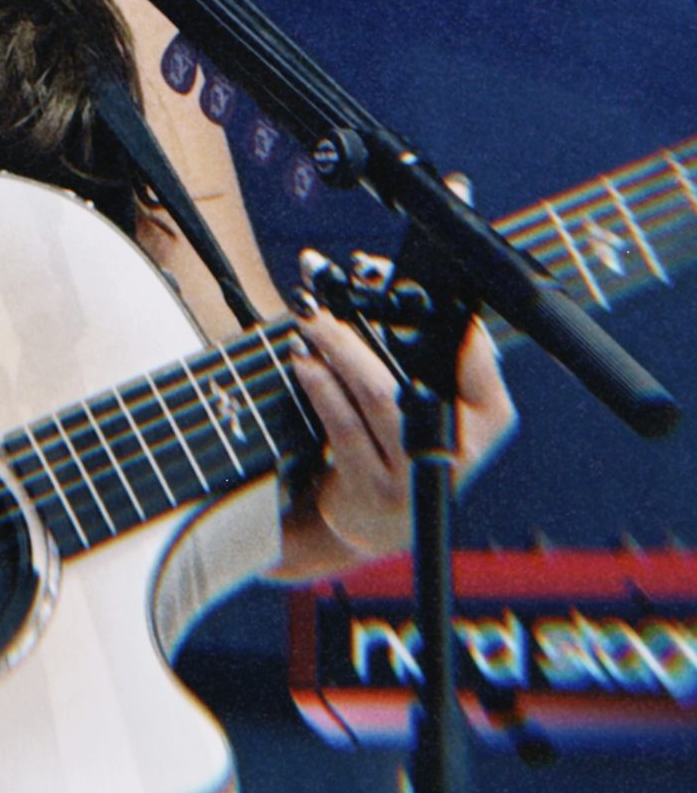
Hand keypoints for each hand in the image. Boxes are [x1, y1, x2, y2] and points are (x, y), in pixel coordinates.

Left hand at [288, 293, 516, 562]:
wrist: (371, 522)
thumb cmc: (401, 438)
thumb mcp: (427, 399)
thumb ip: (416, 345)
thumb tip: (369, 271)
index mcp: (489, 413)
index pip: (471, 346)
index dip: (423, 301)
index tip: (375, 270)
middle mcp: (461, 446)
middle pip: (416, 367)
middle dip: (367, 317)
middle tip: (328, 287)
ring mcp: (418, 474)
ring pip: (377, 392)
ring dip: (337, 345)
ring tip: (309, 317)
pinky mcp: (375, 489)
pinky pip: (344, 425)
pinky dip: (320, 384)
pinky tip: (303, 360)